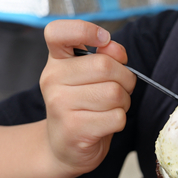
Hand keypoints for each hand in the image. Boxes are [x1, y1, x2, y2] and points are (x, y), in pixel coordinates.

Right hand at [40, 20, 135, 176]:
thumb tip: (115, 49)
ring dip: (123, 103)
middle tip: (118, 90)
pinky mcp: (73, 128)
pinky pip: (116, 117)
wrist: (63, 147)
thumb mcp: (90, 77)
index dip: (85, 30)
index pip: (57, 31)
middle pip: (105, 66)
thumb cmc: (82, 107)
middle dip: (124, 79)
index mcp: (56, 61)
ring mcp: (60, 104)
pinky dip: (119, 121)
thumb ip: (104, 56)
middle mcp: (52, 79)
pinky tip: (104, 124)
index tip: (103, 41)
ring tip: (109, 108)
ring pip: (114, 93)